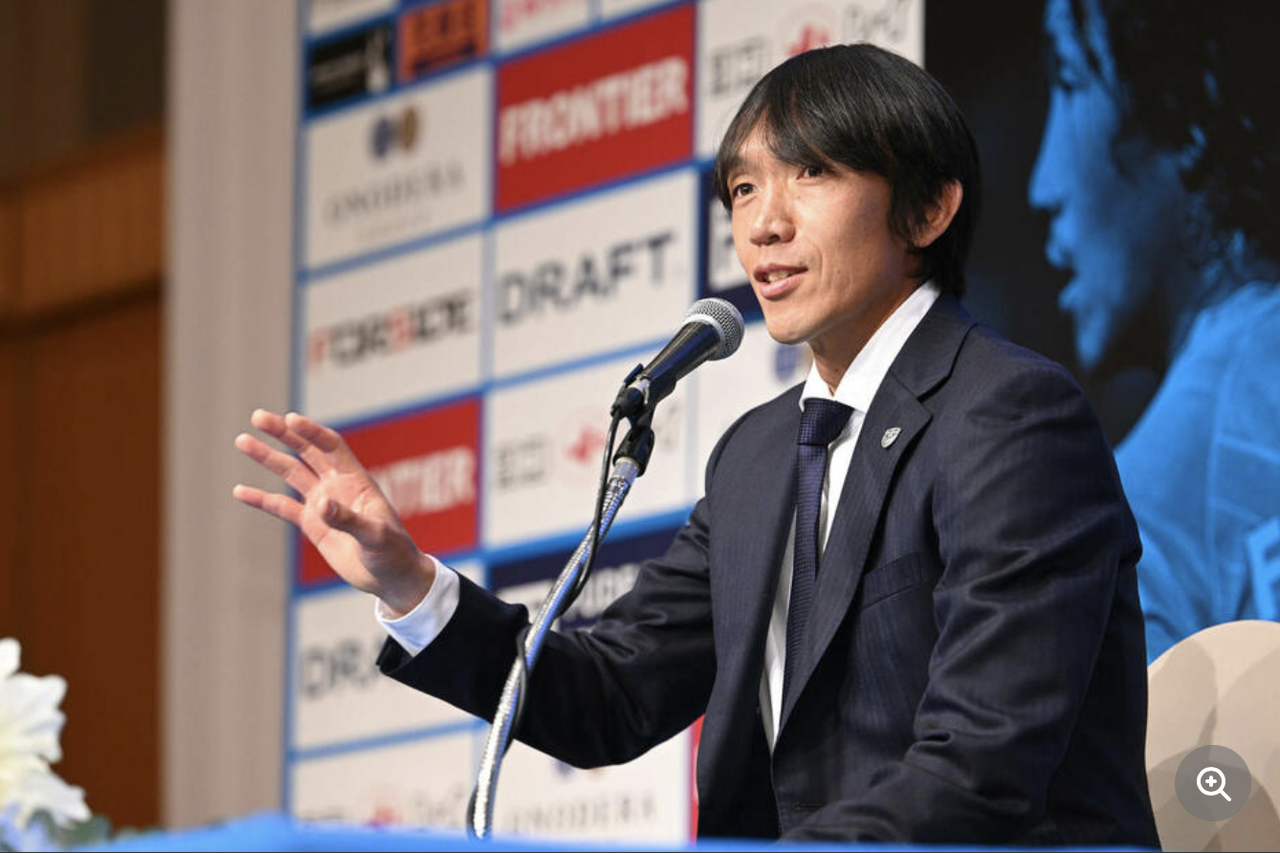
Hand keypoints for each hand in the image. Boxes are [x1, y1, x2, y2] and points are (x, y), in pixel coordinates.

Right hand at [232, 409, 433, 615]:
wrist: (391, 577)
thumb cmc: (393, 553)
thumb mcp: (375, 536)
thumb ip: (348, 520)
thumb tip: (321, 503)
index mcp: (356, 481)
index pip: (331, 447)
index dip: (312, 432)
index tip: (289, 419)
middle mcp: (338, 486)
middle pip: (307, 451)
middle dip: (283, 433)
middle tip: (257, 417)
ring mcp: (324, 504)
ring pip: (291, 473)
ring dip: (268, 457)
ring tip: (242, 440)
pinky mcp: (313, 524)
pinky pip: (283, 507)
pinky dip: (262, 499)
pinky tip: (239, 491)